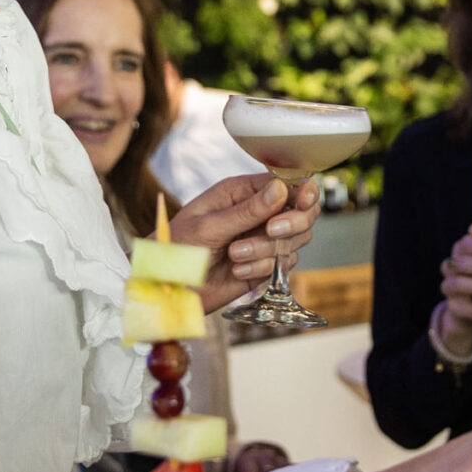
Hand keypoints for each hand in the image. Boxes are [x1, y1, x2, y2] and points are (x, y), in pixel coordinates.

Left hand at [171, 173, 318, 312]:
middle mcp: (257, 213)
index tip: (303, 202)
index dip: (301, 192)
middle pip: (301, 211)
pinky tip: (237, 271)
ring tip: (234, 255)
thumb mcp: (209, 225)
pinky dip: (261, 268)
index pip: (285, 184)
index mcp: (241, 192)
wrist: (167, 287)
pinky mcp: (264, 265)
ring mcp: (262, 239)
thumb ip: (247, 210)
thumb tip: (281, 189)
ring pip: (294, 240)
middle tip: (271, 231)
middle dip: (291, 223)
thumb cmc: (178, 248)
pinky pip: (283, 264)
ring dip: (267, 250)